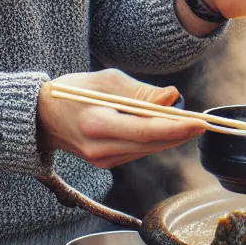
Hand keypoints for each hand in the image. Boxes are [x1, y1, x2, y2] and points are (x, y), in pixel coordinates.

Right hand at [37, 69, 201, 169]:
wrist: (42, 116)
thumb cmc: (75, 91)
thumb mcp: (108, 81)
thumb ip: (142, 92)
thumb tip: (173, 97)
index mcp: (96, 124)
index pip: (145, 130)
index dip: (176, 127)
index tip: (200, 122)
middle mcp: (99, 148)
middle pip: (151, 144)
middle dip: (180, 133)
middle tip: (203, 122)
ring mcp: (101, 159)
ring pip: (148, 149)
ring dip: (170, 136)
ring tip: (187, 121)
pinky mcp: (105, 163)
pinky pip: (139, 151)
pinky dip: (155, 139)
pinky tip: (164, 127)